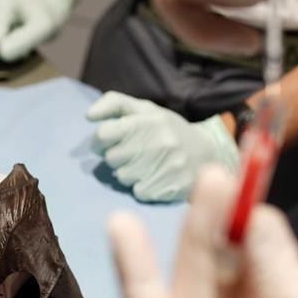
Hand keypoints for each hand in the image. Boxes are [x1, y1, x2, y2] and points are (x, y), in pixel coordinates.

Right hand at [0, 0, 78, 61]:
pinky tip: (9, 32)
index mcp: (0, 1)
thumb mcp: (43, 30)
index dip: (11, 51)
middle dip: (4, 50)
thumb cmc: (47, 18)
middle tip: (23, 39)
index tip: (28, 41)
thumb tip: (0, 52)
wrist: (45, 5)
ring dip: (1, 48)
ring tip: (17, 34)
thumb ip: (23, 41)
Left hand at [87, 92, 238, 202]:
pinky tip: (154, 178)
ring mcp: (166, 165)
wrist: (208, 151)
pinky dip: (142, 188)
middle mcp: (157, 141)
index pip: (104, 134)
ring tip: (144, 166)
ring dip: (129, 174)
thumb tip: (89, 116)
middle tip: (131, 155)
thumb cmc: (166, 129)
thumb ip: (114, 104)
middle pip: (111, 159)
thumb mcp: (144, 109)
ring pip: (122, 177)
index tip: (108, 143)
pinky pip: (138, 192)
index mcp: (147, 120)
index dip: (101, 141)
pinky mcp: (171, 187)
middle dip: (116, 157)